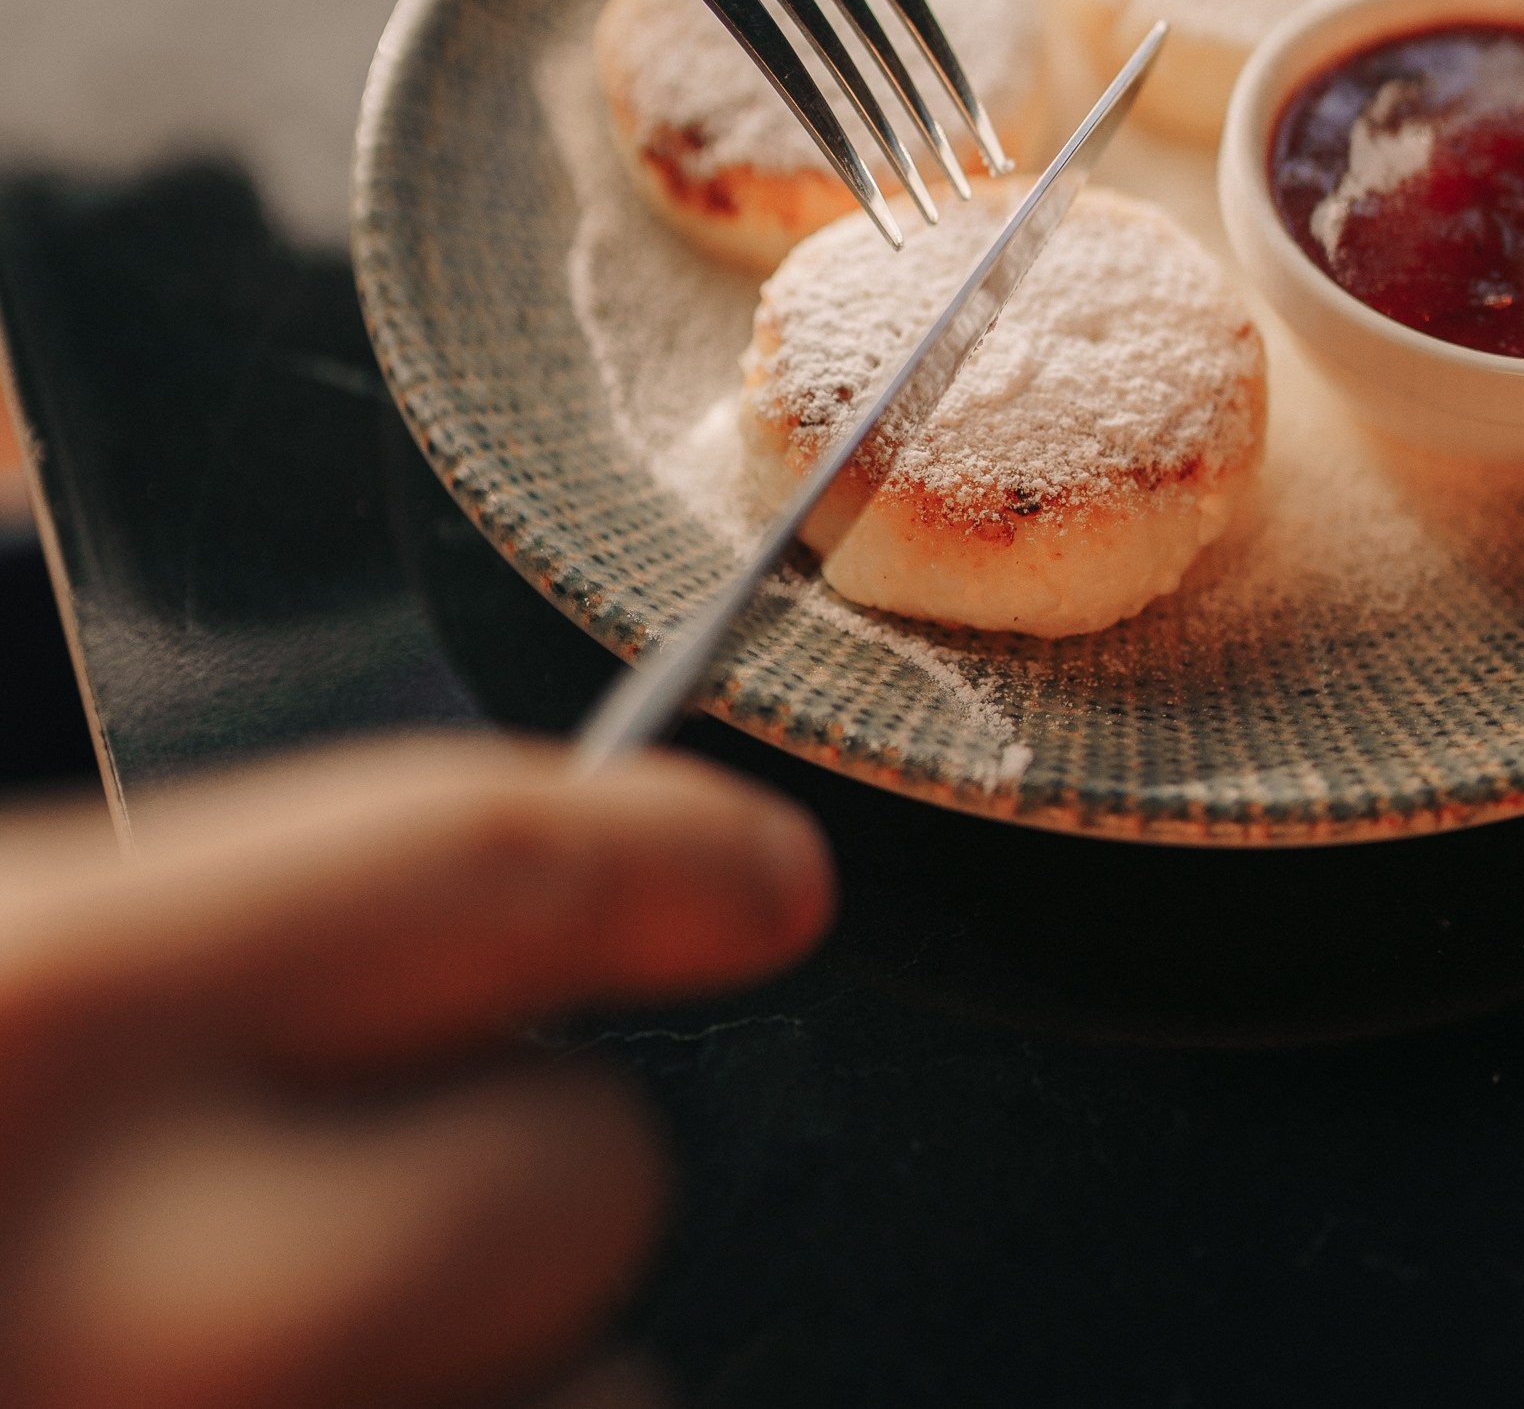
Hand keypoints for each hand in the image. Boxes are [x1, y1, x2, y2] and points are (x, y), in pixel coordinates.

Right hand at [0, 734, 834, 1407]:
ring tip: (305, 1335)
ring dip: (515, 1361)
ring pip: (603, 1397)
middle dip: (555, 1143)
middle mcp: (137, 1284)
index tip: (769, 873)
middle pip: (589, 1167)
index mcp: (45, 1002)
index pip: (487, 867)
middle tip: (396, 1162)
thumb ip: (214, 930)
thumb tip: (511, 917)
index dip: (670, 852)